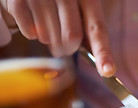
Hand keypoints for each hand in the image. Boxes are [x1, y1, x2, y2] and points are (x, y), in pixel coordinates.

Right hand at [0, 0, 115, 76]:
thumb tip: (102, 65)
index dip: (103, 52)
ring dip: (49, 41)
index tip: (108, 71)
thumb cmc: (58, 3)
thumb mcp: (78, 10)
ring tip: (47, 28)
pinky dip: (32, 35)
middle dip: (68, 49)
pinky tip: (33, 23)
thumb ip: (88, 31)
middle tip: (63, 47)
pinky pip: (30, 33)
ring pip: (49, 37)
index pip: (98, 29)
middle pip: (72, 37)